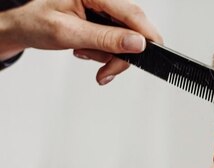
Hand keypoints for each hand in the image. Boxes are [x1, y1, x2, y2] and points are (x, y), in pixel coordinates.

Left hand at [0, 0, 161, 83]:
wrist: (25, 27)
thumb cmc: (37, 22)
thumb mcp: (70, 33)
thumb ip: (105, 38)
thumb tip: (136, 42)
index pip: (132, 13)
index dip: (146, 35)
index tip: (150, 55)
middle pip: (133, 29)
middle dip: (121, 55)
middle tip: (106, 72)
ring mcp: (105, 10)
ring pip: (126, 39)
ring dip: (108, 56)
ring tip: (84, 53)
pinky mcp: (105, 21)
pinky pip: (117, 41)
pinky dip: (104, 53)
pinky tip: (87, 49)